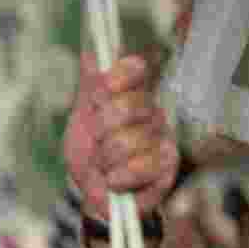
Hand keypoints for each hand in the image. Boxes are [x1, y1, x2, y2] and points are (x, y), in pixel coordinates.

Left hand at [64, 53, 178, 220]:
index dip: (115, 79)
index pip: (134, 69)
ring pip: (129, 140)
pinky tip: (115, 181)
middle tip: (97, 142)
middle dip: (100, 130)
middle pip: (127, 105)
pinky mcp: (167, 165)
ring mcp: (161, 137)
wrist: (95, 195)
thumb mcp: (80, 120)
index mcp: (130, 94)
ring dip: (105, 159)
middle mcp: (150, 111)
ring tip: (104, 166)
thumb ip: (88, 86)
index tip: (97, 97)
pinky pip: (142, 167)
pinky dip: (119, 178)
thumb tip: (91, 52)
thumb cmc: (89, 155)